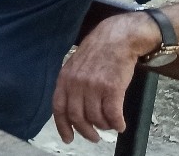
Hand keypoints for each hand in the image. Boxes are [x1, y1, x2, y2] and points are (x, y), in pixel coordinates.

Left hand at [52, 14, 154, 142]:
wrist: (117, 39)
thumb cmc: (97, 53)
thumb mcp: (75, 66)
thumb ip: (70, 85)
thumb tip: (70, 109)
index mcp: (64, 79)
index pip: (58, 108)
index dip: (62, 126)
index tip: (68, 139)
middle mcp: (76, 84)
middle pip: (77, 117)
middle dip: (86, 131)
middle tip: (94, 138)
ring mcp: (94, 86)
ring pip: (96, 118)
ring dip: (103, 126)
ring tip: (109, 126)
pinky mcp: (112, 88)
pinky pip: (113, 114)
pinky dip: (117, 124)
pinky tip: (120, 125)